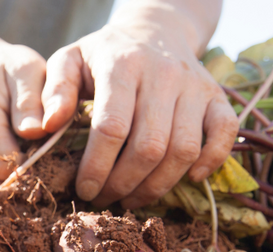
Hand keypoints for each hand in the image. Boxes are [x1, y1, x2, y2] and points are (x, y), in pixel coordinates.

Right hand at [0, 41, 49, 190]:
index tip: (56, 162)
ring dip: (9, 198)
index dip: (35, 170)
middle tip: (50, 179)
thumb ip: (31, 100)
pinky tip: (20, 184)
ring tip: (35, 184)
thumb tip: (36, 131)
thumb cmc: (10, 70)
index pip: (7, 165)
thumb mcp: (26, 70)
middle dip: (22, 190)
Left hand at [41, 17, 237, 208]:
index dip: (97, 167)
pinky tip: (189, 179)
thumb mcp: (69, 61)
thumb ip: (54, 91)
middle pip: (149, 146)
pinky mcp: (217, 96)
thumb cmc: (103, 56)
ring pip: (184, 149)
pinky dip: (211, 161)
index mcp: (122, 66)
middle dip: (123, 183)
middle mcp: (164, 75)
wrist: (154, 31)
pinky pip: (226, 134)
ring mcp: (195, 86)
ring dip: (157, 185)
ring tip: (132, 198)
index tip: (84, 189)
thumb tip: (47, 126)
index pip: (112, 127)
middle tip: (105, 199)